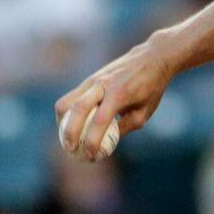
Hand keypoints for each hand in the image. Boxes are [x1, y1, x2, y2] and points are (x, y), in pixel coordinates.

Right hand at [54, 37, 177, 160]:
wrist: (151, 58)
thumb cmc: (151, 88)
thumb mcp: (144, 112)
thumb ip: (125, 127)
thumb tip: (105, 143)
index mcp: (120, 93)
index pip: (100, 120)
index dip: (93, 141)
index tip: (92, 156)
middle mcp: (102, 84)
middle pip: (76, 109)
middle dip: (68, 132)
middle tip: (70, 150)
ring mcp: (93, 80)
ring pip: (67, 102)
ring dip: (62, 123)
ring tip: (67, 139)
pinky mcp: (88, 79)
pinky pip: (71, 98)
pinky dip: (67, 114)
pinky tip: (71, 126)